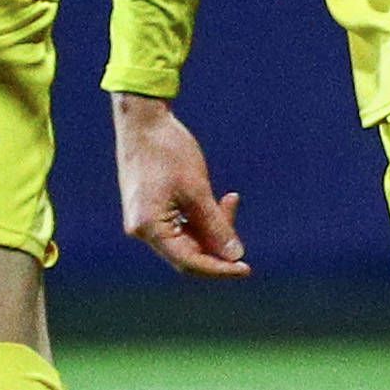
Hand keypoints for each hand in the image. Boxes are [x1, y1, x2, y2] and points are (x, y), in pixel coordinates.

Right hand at [111, 91, 248, 278]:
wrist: (143, 120)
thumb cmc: (168, 151)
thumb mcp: (197, 190)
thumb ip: (215, 225)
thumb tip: (235, 256)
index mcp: (149, 228)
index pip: (189, 263)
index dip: (220, 268)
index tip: (246, 269)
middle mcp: (142, 230)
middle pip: (189, 252)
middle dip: (218, 240)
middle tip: (234, 207)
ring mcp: (144, 221)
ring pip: (187, 239)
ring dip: (212, 225)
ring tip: (229, 198)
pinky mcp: (150, 210)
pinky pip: (180, 225)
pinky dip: (201, 217)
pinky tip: (220, 199)